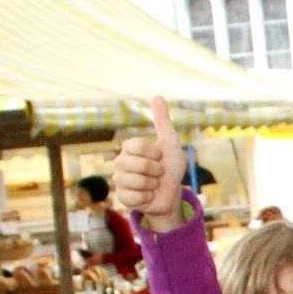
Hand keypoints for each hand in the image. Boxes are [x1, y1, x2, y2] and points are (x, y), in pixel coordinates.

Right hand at [112, 96, 187, 230]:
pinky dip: (147, 197)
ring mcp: (119, 180)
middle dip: (155, 170)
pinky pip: (134, 197)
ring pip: (136, 181)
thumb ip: (162, 122)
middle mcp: (120, 162)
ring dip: (152, 185)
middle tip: (158, 173)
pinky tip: (148, 196)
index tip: (159, 157)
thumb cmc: (170, 167)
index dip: (153, 153)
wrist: (172, 193)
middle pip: (137, 164)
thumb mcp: (170, 143)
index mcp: (129, 148)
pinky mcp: (122, 197)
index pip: (136, 145)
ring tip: (153, 185)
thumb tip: (157, 96)